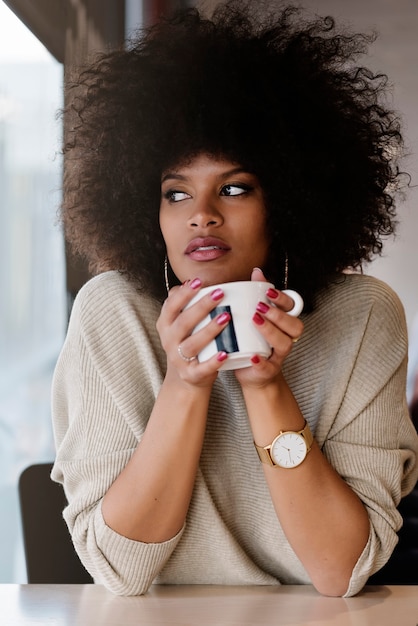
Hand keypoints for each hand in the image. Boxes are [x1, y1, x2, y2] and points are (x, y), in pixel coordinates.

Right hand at [156, 278, 230, 386]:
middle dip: (201, 307)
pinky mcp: (191, 374)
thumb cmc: (186, 341)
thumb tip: (189, 281)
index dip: (184, 294)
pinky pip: (202, 368)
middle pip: (183, 322)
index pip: (171, 306)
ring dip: (209, 330)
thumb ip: (182, 303)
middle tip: (219, 294)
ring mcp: (179, 359)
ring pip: (192, 344)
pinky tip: (225, 353)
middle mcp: (169, 341)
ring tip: (225, 318)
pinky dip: (213, 362)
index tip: (198, 282)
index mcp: (165, 325)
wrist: (185, 377)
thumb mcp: (178, 322)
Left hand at [235, 268, 303, 387]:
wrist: (252, 374)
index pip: (292, 307)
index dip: (283, 299)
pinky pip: (269, 367)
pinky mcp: (268, 370)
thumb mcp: (254, 316)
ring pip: (284, 344)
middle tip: (259, 307)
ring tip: (255, 321)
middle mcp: (286, 338)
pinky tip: (253, 357)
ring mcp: (279, 355)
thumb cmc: (253, 341)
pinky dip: (262, 362)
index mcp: (284, 323)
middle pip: (294, 326)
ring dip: (271, 331)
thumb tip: (256, 272)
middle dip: (278, 315)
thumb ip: (257, 295)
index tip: (267, 291)